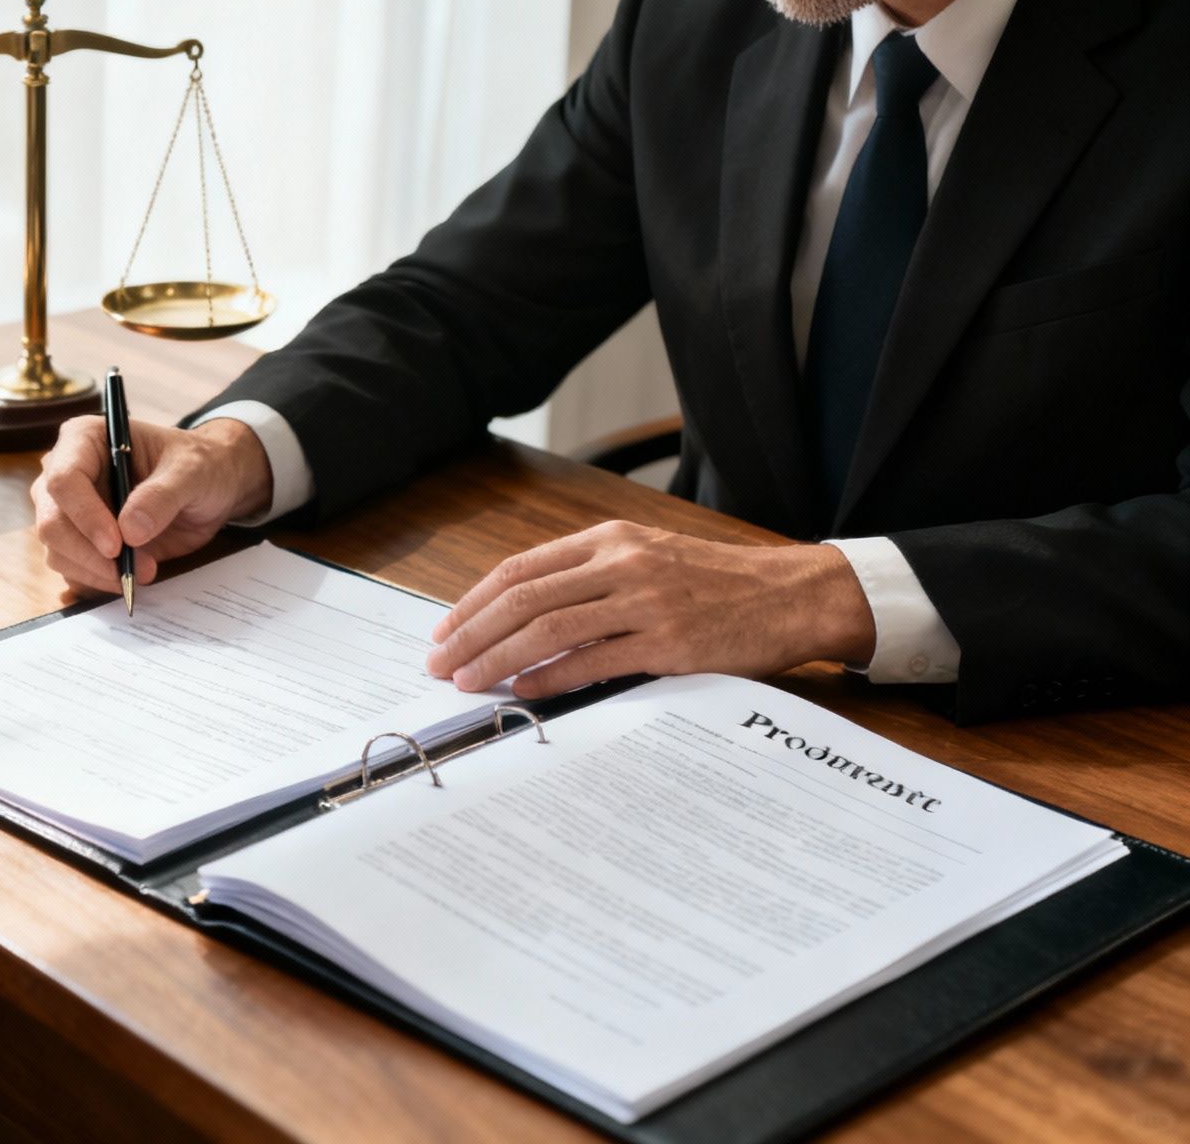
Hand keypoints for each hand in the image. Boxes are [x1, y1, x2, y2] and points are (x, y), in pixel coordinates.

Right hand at [31, 415, 273, 592]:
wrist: (208, 489)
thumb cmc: (197, 465)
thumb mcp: (192, 472)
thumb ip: (162, 496)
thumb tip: (130, 531)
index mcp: (84, 440)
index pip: (63, 480)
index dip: (85, 516)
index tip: (116, 545)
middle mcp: (66, 475)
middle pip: (51, 523)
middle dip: (89, 554)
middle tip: (132, 570)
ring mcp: (69, 512)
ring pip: (58, 552)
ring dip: (97, 572)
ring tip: (145, 570)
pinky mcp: (80, 543)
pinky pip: (73, 570)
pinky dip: (97, 582)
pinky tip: (128, 578)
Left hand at [425, 521, 876, 698]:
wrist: (793, 595)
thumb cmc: (718, 584)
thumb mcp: (649, 560)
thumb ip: (591, 580)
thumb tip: (523, 620)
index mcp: (609, 540)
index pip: (521, 570)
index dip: (474, 602)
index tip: (445, 631)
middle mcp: (621, 563)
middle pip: (523, 598)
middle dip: (471, 634)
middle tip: (439, 663)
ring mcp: (645, 601)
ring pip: (548, 629)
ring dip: (498, 659)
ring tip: (468, 682)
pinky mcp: (669, 641)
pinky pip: (593, 661)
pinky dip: (550, 678)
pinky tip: (522, 692)